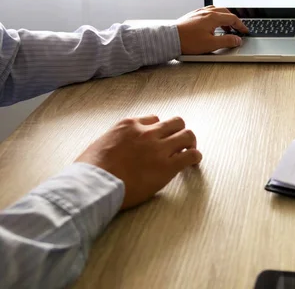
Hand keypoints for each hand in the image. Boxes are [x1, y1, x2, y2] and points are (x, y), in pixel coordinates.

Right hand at [75, 115, 201, 209]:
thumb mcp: (99, 144)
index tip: (158, 140)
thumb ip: (114, 141)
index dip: (158, 130)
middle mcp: (146, 132)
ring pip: (187, 135)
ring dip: (190, 142)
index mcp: (129, 125)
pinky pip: (191, 155)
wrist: (93, 185)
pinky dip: (195, 157)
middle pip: (175, 122)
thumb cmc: (89, 171)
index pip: (153, 119)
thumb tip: (116, 149)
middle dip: (179, 132)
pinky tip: (193, 163)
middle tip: (179, 143)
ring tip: (190, 151)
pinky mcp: (167, 166)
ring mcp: (158, 148)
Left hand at [176, 6, 248, 54]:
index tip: (244, 31)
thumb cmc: (188, 41)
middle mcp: (206, 12)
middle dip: (234, 20)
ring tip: (226, 28)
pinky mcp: (193, 15)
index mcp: (213, 17)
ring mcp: (199, 12)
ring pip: (217, 11)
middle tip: (237, 29)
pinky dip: (215, 17)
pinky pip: (208, 12)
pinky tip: (213, 25)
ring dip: (224, 18)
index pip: (232, 18)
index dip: (241, 25)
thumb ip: (227, 41)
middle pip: (226, 12)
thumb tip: (237, 40)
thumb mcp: (211, 44)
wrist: (170, 38)